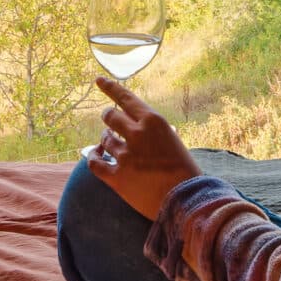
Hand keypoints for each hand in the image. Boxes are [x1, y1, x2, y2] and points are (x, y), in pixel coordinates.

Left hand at [85, 75, 200, 220]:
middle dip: (109, 118)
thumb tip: (135, 127)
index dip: (110, 87)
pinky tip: (96, 157)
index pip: (125, 97)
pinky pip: (95, 162)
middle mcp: (137, 134)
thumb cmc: (184, 169)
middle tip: (111, 124)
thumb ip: (152, 131)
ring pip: (104, 138)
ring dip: (106, 140)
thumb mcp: (172, 140)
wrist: (187, 200)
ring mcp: (125, 155)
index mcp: (153, 121)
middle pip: (109, 116)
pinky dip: (93, 158)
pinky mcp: (117, 176)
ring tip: (111, 145)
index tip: (98, 80)